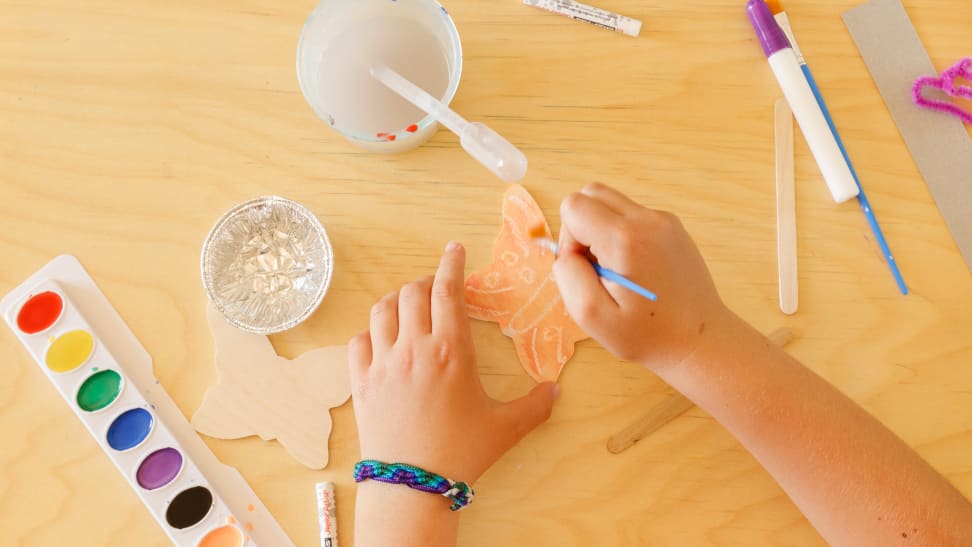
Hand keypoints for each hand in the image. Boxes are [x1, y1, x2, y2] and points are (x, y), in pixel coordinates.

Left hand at [348, 242, 559, 483]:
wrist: (412, 485)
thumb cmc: (461, 453)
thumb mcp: (505, 428)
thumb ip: (535, 405)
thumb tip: (556, 390)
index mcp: (451, 350)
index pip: (447, 290)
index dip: (451, 263)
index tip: (454, 249)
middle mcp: (413, 347)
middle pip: (412, 293)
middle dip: (426, 282)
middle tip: (437, 288)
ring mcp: (382, 363)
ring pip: (382, 310)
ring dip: (397, 301)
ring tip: (410, 307)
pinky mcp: (361, 382)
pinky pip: (358, 341)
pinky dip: (370, 332)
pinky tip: (382, 340)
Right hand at [553, 183, 730, 369]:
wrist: (699, 340)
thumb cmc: (647, 335)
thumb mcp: (592, 316)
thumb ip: (568, 275)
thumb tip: (567, 250)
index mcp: (625, 239)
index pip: (574, 206)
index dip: (569, 238)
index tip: (587, 269)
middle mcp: (648, 220)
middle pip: (591, 193)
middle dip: (582, 227)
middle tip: (597, 266)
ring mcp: (664, 220)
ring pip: (612, 202)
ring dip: (602, 230)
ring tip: (617, 269)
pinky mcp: (673, 227)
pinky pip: (632, 215)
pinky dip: (622, 235)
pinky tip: (635, 269)